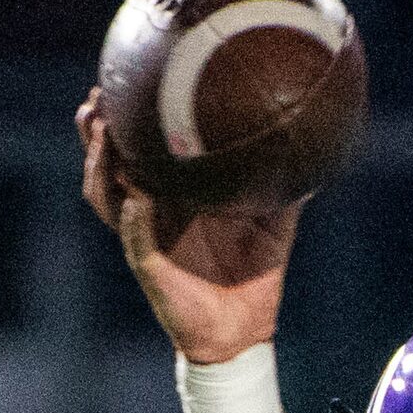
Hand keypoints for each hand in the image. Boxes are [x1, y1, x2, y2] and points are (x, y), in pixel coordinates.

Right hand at [78, 89, 302, 365]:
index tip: (123, 81)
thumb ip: (288, 186)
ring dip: (102, 168)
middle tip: (97, 101)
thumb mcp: (275, 222)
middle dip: (95, 134)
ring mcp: (145, 237)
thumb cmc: (255, 276)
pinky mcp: (150, 267)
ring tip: (103, 139)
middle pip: (107, 165)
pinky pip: (136, 241)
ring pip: (107, 198)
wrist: (246, 330)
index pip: (138, 149)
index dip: (123, 119)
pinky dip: (135, 221)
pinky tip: (136, 201)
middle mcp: (152, 211)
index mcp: (175, 195)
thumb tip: (317, 148)